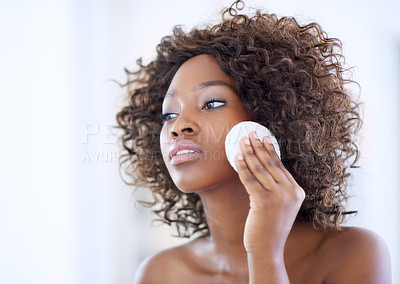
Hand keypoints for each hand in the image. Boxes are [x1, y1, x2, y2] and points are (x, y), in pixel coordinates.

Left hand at [234, 131, 304, 255]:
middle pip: (271, 163)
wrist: (268, 249)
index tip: (263, 137)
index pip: (280, 165)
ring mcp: (278, 197)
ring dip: (249, 153)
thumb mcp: (279, 205)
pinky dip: (242, 167)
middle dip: (258, 146)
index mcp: (297, 191)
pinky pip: (250, 179)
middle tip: (249, 133)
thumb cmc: (270, 226)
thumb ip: (276, 187)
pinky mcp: (264, 202)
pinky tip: (236, 157)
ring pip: (260, 169)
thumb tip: (260, 164)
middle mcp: (290, 192)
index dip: (270, 150)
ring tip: (241, 141)